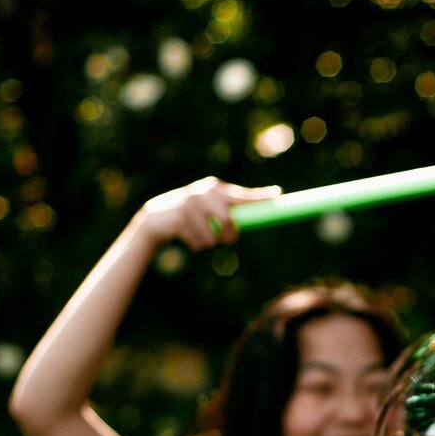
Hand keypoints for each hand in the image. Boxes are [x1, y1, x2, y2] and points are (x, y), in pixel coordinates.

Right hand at [136, 176, 282, 251]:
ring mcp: (191, 205)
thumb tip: (253, 220)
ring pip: (214, 237)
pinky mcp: (180, 219)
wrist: (156, 218)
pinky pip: (200, 243)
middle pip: (228, 221)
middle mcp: (204, 193)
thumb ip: (226, 210)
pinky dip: (197, 246)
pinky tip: (187, 237)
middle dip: (229, 236)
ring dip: (210, 243)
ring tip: (200, 236)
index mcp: (215, 189)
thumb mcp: (207, 207)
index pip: (242, 195)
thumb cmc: (190, 215)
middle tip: (227, 240)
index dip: (260, 197)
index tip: (278, 195)